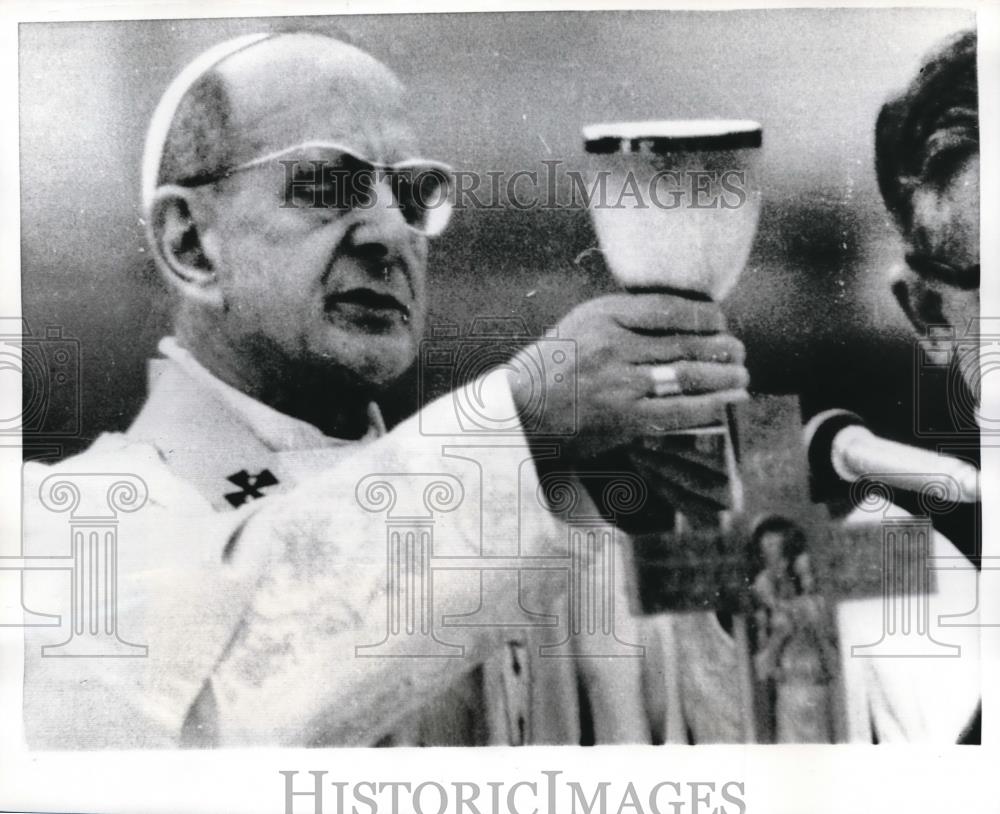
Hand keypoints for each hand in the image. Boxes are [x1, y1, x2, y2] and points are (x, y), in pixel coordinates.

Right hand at [507, 293, 748, 464]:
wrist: (519, 412)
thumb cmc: (552, 368)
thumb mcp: (580, 325)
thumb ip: (624, 319)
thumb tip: (682, 320)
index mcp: (602, 315)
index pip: (669, 308)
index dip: (705, 315)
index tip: (720, 321)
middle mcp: (612, 344)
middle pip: (684, 342)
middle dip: (722, 348)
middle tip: (740, 352)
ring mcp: (619, 383)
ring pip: (687, 375)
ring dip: (723, 376)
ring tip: (741, 376)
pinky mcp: (624, 418)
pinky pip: (679, 410)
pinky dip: (710, 406)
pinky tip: (728, 402)